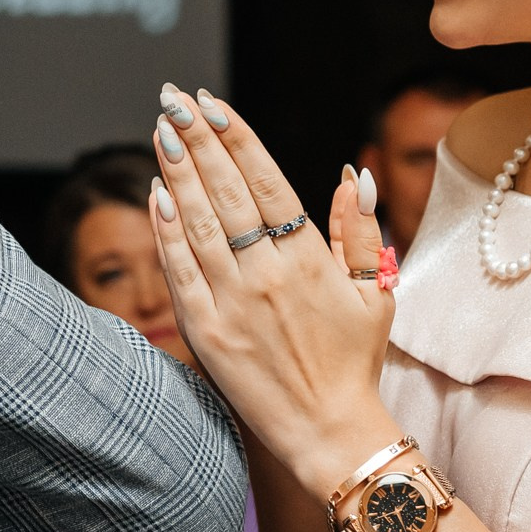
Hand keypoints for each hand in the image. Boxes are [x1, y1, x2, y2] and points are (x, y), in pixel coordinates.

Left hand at [149, 88, 401, 500]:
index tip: (213, 104)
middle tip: (173, 99)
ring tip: (162, 131)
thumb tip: (349, 174)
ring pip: (199, 223)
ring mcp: (234, 301)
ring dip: (177, 172)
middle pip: (227, 191)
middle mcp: (269, 273)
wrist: (330, 432)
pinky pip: (179, 271)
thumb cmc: (352, 361)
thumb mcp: (374, 292)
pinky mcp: (206, 331)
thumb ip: (359, 231)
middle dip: (199, 139)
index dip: (238, 140)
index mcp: (310, 259)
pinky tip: (156, 195)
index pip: (268, 182)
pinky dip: (166, 231)